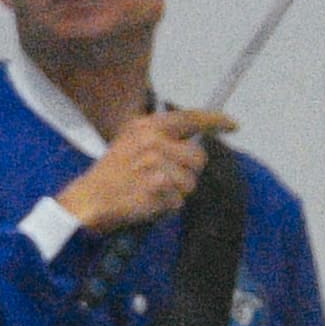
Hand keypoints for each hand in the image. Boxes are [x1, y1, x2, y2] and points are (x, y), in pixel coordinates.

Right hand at [52, 106, 226, 234]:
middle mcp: (152, 140)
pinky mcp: (158, 186)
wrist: (91, 199)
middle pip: (198, 158)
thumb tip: (195, 144)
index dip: (215, 121)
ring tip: (151, 191)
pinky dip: (167, 207)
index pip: (189, 118)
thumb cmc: (115, 175)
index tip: (233, 124)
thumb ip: (162, 139)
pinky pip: (179, 201)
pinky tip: (147, 203)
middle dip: (188, 172)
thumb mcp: (132, 143)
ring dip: (176, 193)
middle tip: (163, 179)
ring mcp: (155, 163)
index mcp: (147, 126)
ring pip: (190, 182)